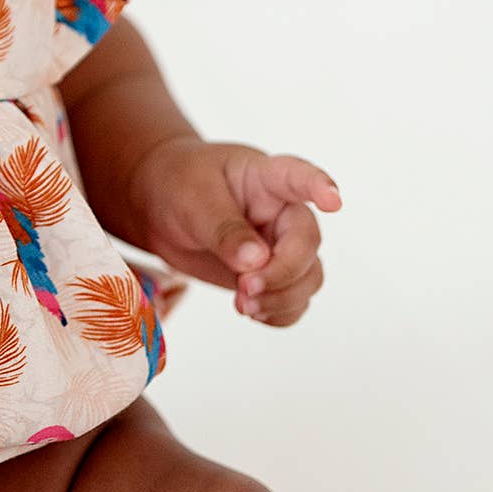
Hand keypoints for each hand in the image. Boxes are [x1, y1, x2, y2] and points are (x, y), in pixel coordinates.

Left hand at [124, 136, 341, 327]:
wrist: (159, 204)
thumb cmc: (179, 185)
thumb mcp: (193, 198)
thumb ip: (224, 229)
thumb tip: (257, 262)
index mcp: (265, 178)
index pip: (298, 177)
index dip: (319, 187)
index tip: (333, 201)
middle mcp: (282, 212)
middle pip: (307, 245)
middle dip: (282, 273)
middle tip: (245, 287)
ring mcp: (280, 245)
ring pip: (308, 278)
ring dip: (282, 299)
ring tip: (243, 306)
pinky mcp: (271, 274)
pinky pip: (294, 301)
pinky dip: (279, 314)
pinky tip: (253, 312)